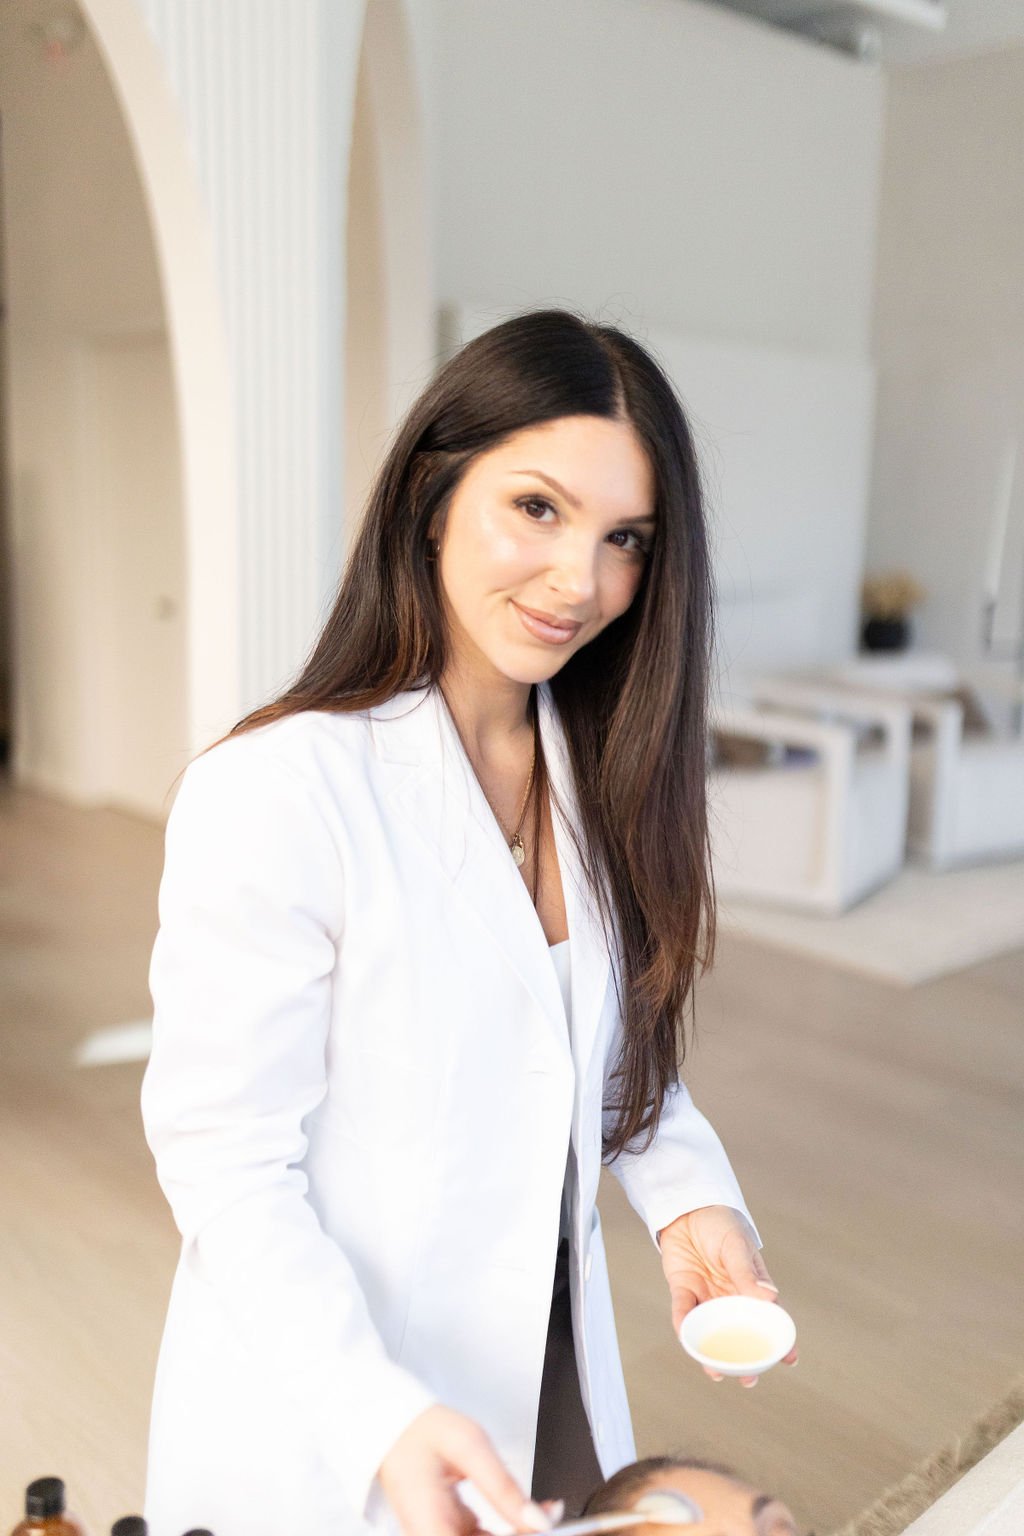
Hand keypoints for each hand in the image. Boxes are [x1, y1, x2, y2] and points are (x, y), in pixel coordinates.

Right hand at [378, 1404, 561, 1535]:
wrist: (393, 1425)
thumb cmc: (421, 1430)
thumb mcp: (470, 1446)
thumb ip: (504, 1487)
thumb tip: (539, 1522)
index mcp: (430, 1526)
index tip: (547, 1527)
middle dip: (521, 1534)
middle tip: (548, 1514)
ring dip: (517, 1532)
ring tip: (546, 1510)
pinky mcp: (447, 1533)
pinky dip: (507, 1529)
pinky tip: (525, 1514)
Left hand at [658, 1204, 798, 1387]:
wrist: (688, 1208)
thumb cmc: (720, 1224)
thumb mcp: (736, 1246)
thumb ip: (748, 1272)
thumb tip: (770, 1298)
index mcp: (750, 1288)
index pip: (768, 1318)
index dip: (780, 1340)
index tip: (791, 1360)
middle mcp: (729, 1298)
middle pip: (739, 1335)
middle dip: (745, 1361)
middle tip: (749, 1380)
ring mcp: (706, 1297)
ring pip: (711, 1332)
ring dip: (712, 1354)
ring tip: (716, 1374)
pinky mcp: (683, 1290)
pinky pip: (683, 1313)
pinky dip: (684, 1328)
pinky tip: (687, 1342)